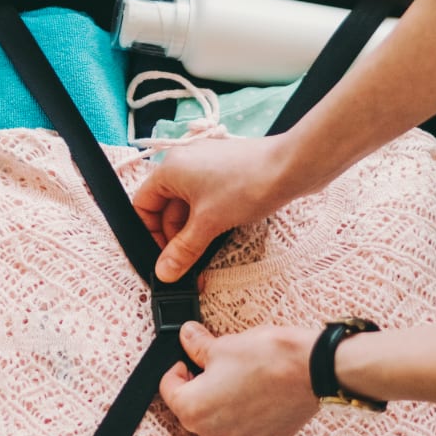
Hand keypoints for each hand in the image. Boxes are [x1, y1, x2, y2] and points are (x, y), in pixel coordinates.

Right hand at [133, 135, 300, 282]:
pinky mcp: (225, 172)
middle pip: (166, 208)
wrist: (292, 167)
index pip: (143, 205)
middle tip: (187, 263)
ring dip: (193, 231)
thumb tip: (164, 272)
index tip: (163, 257)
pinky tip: (220, 236)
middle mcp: (184, 163)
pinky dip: (208, 219)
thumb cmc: (248, 184)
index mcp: (170, 169)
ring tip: (205, 253)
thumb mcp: (208, 223)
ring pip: (188, 206)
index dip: (150, 234)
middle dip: (175, 237)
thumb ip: (183, 250)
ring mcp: (206, 166)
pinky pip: (206, 199)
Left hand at [158, 321, 319, 435]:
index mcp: (193, 407)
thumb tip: (187, 337)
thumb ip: (198, 346)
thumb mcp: (224, 345)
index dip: (176, 369)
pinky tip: (239, 432)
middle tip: (209, 371)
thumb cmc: (269, 357)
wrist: (312, 368)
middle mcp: (210, 433)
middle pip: (189, 413)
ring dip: (214, 417)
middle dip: (194, 391)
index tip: (187, 361)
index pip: (168, 389)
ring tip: (229, 391)